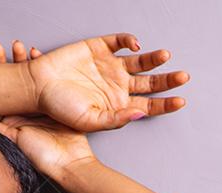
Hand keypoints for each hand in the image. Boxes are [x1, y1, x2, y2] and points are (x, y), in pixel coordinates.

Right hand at [0, 41, 96, 178]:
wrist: (71, 165)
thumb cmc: (74, 144)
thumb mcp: (74, 114)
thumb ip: (72, 99)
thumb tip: (85, 78)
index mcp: (40, 109)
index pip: (28, 82)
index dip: (23, 65)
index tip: (22, 49)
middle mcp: (27, 115)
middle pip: (11, 86)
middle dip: (5, 64)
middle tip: (1, 48)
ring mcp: (17, 125)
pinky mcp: (11, 137)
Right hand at [25, 32, 188, 131]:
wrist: (38, 87)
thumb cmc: (60, 109)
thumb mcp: (89, 121)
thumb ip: (115, 120)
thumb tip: (140, 115)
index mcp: (120, 105)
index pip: (149, 106)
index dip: (166, 104)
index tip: (181, 101)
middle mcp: (119, 86)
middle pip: (151, 83)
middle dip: (168, 80)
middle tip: (183, 77)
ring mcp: (110, 66)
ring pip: (140, 61)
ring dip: (154, 59)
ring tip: (165, 56)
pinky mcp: (98, 48)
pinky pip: (118, 42)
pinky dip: (128, 41)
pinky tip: (135, 45)